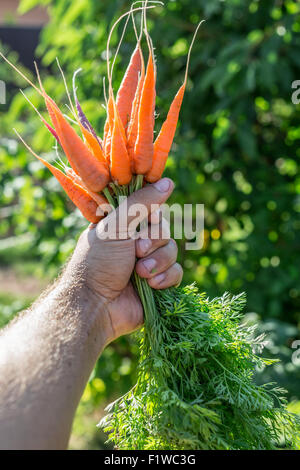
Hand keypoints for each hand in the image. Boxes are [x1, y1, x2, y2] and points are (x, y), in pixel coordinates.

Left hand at [64, 178, 182, 343]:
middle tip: (136, 250)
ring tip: (140, 272)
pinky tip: (151, 285)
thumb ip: (142, 202)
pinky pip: (177, 272)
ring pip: (172, 249)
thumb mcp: (116, 226)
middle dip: (153, 240)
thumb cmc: (98, 262)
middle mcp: (135, 241)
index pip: (148, 207)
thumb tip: (168, 182)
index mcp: (122, 224)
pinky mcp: (158, 282)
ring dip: (158, 261)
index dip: (152, 213)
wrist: (96, 306)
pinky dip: (166, 277)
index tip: (148, 218)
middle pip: (164, 228)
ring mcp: (147, 262)